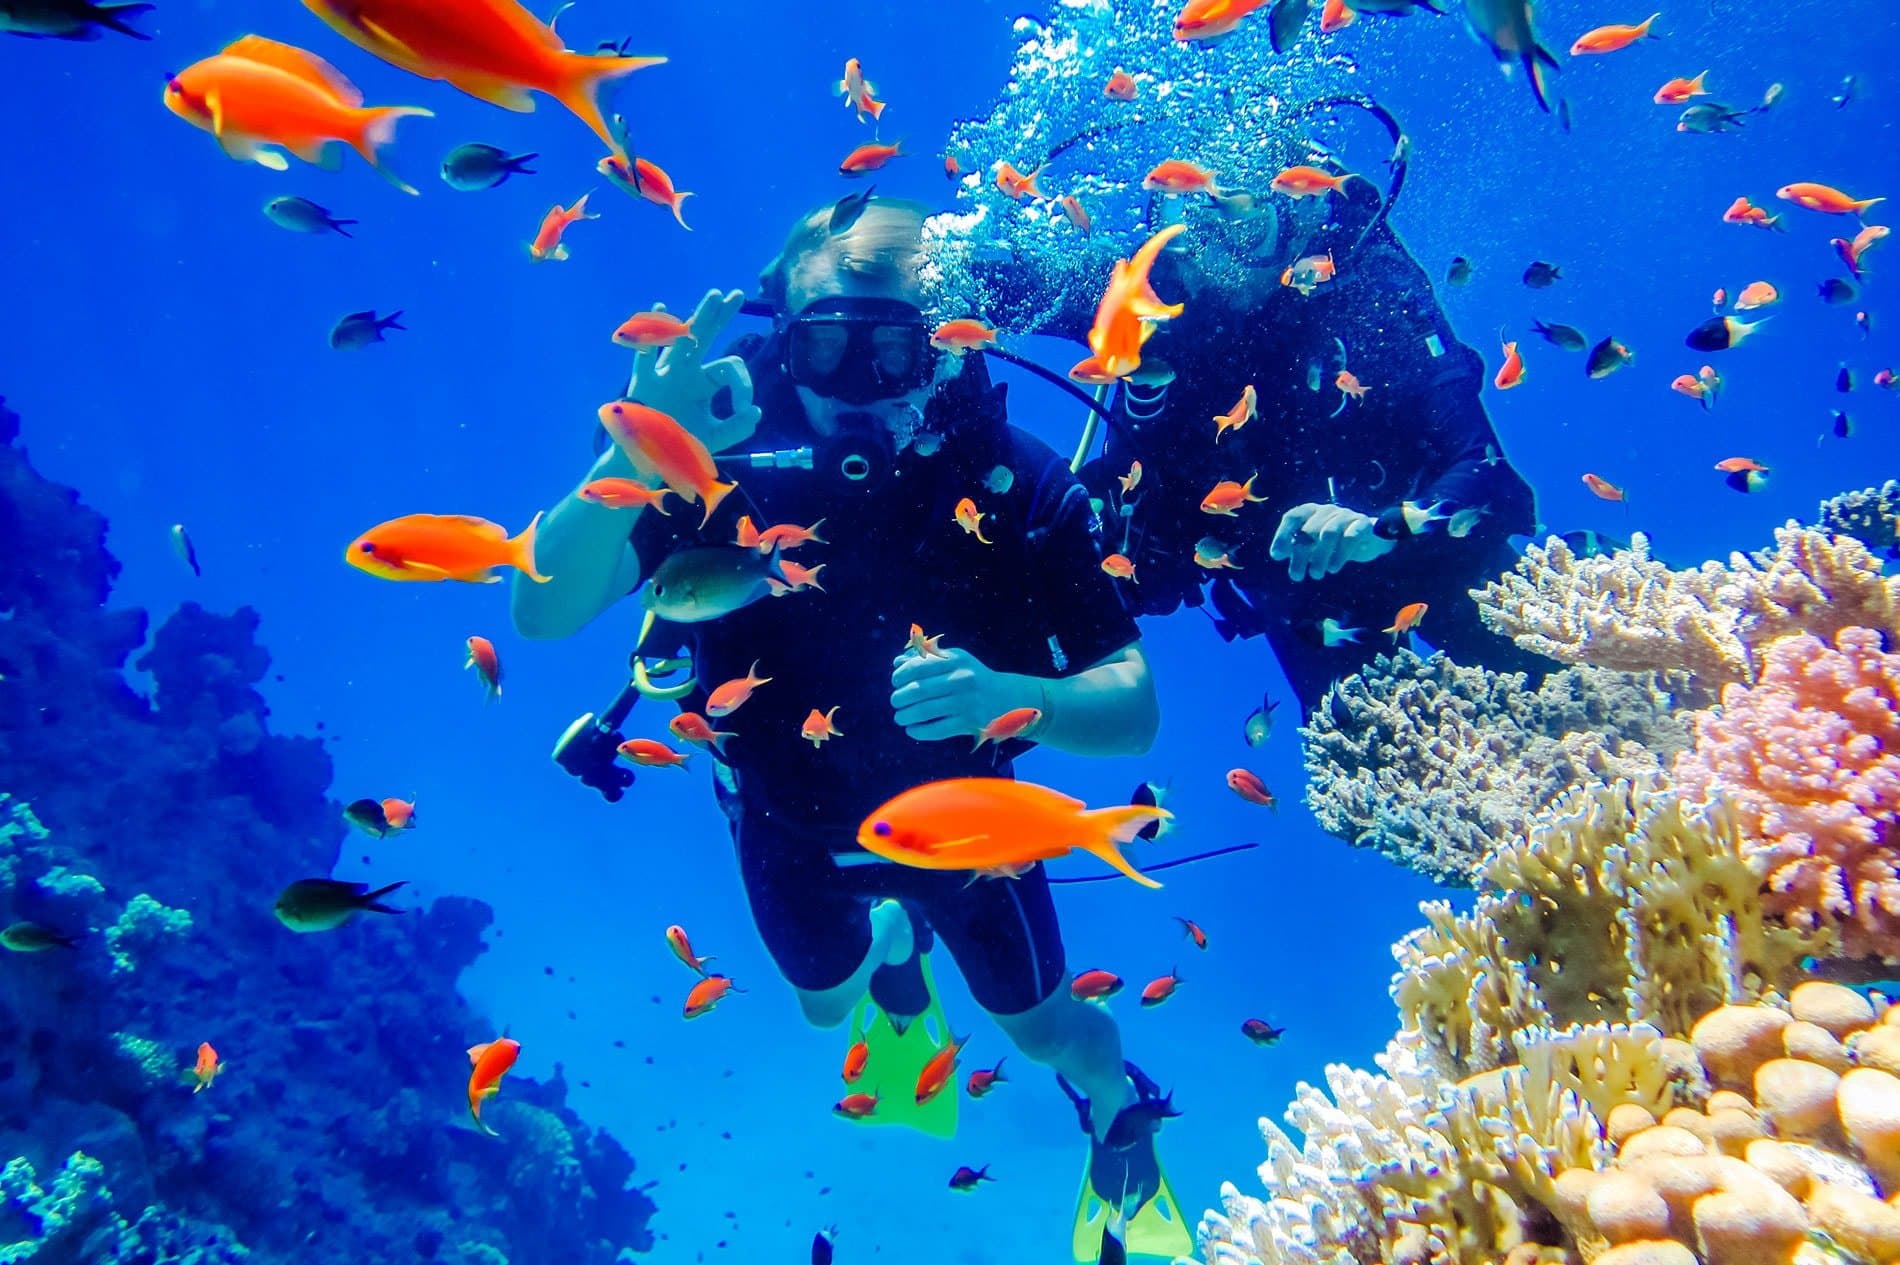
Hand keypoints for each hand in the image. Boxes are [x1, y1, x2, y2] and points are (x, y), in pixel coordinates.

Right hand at [624, 288, 762, 454]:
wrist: (650, 458)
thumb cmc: (681, 442)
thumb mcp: (715, 437)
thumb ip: (736, 428)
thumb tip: (756, 412)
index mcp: (705, 381)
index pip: (730, 367)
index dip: (743, 385)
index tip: (744, 408)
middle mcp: (686, 371)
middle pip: (706, 337)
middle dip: (721, 316)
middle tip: (737, 295)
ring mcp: (665, 374)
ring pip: (681, 339)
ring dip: (699, 318)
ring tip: (715, 296)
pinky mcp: (644, 385)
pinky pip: (647, 358)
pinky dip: (653, 337)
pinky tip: (660, 310)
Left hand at [889, 647, 1032, 743]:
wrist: (1007, 698)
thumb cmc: (973, 677)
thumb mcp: (955, 660)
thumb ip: (926, 658)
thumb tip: (897, 663)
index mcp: (956, 660)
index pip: (918, 666)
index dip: (901, 675)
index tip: (895, 681)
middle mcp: (962, 679)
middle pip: (919, 690)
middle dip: (900, 697)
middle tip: (896, 701)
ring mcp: (966, 703)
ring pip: (924, 712)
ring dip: (905, 716)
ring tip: (900, 717)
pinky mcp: (969, 723)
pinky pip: (936, 730)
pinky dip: (919, 731)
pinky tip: (912, 729)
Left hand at [1269, 503, 1395, 581]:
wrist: (1370, 540)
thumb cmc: (1334, 544)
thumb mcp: (1313, 545)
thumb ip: (1296, 547)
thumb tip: (1277, 554)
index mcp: (1312, 511)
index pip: (1293, 517)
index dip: (1283, 535)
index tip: (1276, 556)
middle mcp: (1327, 510)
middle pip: (1309, 530)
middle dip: (1300, 555)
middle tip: (1297, 576)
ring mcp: (1346, 515)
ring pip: (1328, 533)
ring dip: (1320, 557)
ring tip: (1316, 575)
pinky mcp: (1363, 524)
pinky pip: (1350, 537)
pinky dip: (1340, 555)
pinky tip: (1333, 569)